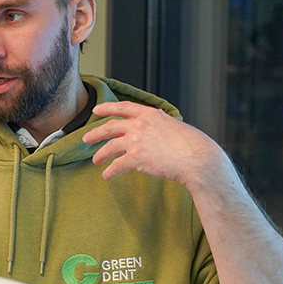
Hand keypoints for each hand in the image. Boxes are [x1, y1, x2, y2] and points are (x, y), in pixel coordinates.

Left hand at [84, 101, 228, 189]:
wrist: (198, 160)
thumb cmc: (192, 145)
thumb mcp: (175, 125)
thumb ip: (160, 123)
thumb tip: (157, 120)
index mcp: (150, 114)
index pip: (123, 107)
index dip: (107, 108)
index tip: (96, 110)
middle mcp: (139, 125)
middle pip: (109, 127)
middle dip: (95, 133)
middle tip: (85, 138)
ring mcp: (136, 141)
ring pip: (109, 147)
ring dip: (100, 154)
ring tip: (95, 160)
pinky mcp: (135, 158)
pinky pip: (116, 166)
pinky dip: (110, 172)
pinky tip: (107, 176)